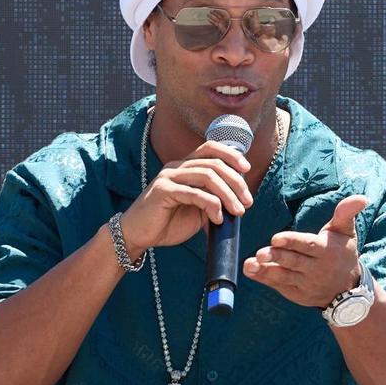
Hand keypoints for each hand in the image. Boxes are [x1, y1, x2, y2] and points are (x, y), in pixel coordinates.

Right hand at [119, 141, 253, 254]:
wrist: (138, 236)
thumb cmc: (166, 223)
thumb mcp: (196, 210)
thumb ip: (212, 200)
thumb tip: (236, 199)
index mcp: (184, 166)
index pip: (210, 149)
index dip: (231, 154)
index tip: (247, 169)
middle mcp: (176, 166)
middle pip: (214, 164)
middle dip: (236, 182)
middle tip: (247, 202)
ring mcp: (168, 177)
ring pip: (207, 176)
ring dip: (228, 195)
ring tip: (238, 212)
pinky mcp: (163, 191)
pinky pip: (194, 193)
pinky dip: (211, 205)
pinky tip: (218, 219)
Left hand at [243, 195, 368, 306]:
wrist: (347, 289)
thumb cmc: (342, 252)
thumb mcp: (346, 232)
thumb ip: (346, 214)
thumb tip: (361, 198)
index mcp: (326, 251)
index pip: (307, 246)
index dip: (291, 242)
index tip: (275, 238)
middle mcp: (316, 269)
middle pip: (293, 262)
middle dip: (276, 257)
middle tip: (259, 253)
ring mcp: (305, 284)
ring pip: (284, 276)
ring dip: (266, 270)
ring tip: (250, 264)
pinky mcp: (296, 294)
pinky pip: (278, 285)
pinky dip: (264, 278)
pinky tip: (250, 270)